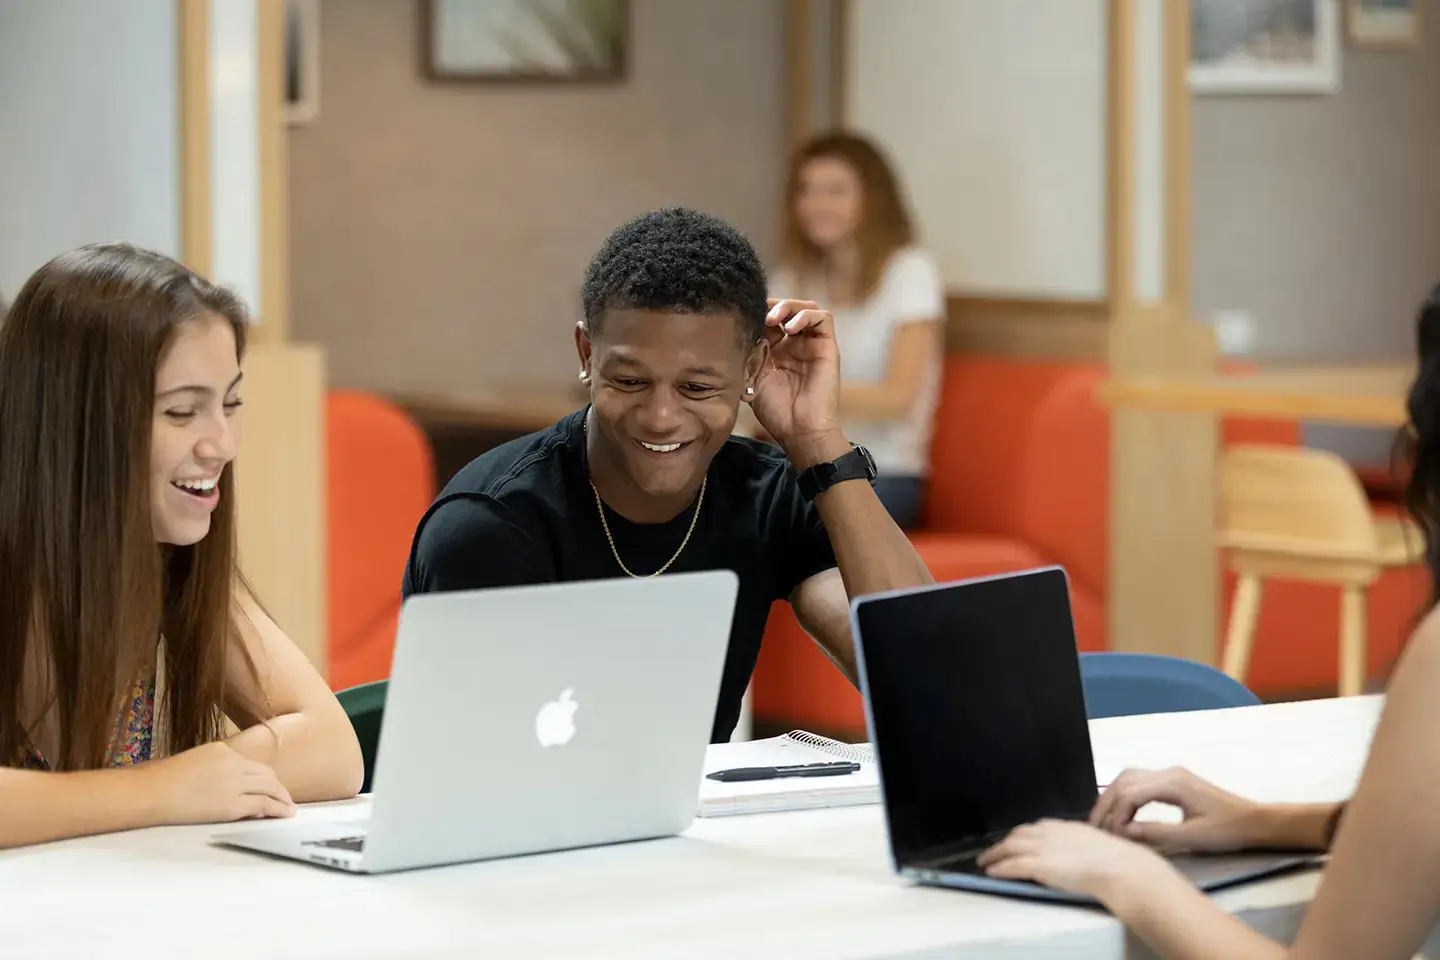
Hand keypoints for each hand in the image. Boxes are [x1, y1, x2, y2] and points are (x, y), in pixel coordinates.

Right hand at [136, 741, 296, 825]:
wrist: (148, 791)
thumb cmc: (156, 781)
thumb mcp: (188, 764)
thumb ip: (208, 770)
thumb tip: (213, 784)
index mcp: (220, 751)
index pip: (250, 765)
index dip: (263, 777)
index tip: (269, 785)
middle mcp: (232, 763)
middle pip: (265, 774)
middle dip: (277, 787)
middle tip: (284, 798)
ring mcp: (234, 783)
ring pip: (270, 788)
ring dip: (282, 798)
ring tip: (288, 808)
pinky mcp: (232, 804)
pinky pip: (264, 804)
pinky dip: (278, 809)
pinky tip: (284, 814)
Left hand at [749, 298, 841, 463]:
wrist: (799, 431)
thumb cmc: (776, 411)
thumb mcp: (753, 378)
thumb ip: (750, 353)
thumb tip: (745, 329)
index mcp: (776, 351)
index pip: (768, 320)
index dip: (757, 312)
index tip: (743, 314)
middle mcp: (795, 344)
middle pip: (787, 309)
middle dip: (771, 305)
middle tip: (759, 313)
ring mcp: (812, 345)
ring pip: (806, 308)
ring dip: (788, 307)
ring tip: (773, 319)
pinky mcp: (827, 348)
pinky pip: (824, 319)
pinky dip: (806, 316)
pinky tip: (790, 329)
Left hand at [977, 818, 1171, 901]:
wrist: (1114, 865)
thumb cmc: (1110, 856)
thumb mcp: (1088, 840)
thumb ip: (1075, 842)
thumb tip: (1073, 849)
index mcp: (1060, 826)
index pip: (1033, 828)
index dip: (1021, 836)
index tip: (1015, 841)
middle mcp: (1046, 832)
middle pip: (1017, 835)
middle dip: (1004, 843)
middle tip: (995, 851)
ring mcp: (1040, 847)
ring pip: (1009, 847)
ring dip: (994, 854)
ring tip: (985, 861)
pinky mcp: (1037, 864)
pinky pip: (1011, 865)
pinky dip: (998, 867)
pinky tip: (991, 871)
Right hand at [1091, 766, 1260, 851]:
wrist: (1254, 822)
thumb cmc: (1226, 831)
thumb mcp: (1191, 837)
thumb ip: (1154, 832)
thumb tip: (1123, 832)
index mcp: (1172, 783)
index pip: (1130, 793)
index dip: (1116, 814)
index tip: (1112, 836)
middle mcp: (1167, 772)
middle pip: (1124, 780)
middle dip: (1107, 804)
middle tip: (1095, 827)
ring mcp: (1170, 774)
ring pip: (1129, 778)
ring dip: (1113, 797)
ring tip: (1104, 820)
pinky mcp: (1173, 781)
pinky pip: (1139, 782)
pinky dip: (1125, 796)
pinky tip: (1123, 814)